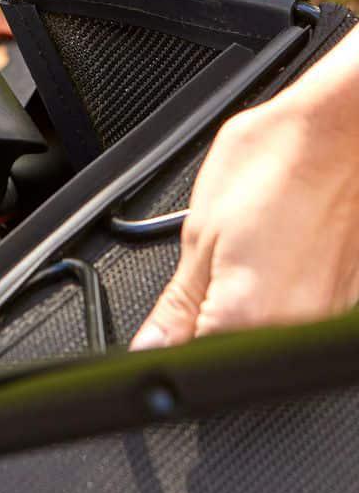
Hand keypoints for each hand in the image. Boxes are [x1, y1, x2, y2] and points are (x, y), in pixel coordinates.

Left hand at [132, 28, 358, 347]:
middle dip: (211, 313)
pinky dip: (283, 282)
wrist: (341, 129)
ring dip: (247, 296)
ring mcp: (325, 317)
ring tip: (256, 242)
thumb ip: (177, 303)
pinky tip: (283, 244)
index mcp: (245, 319)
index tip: (174, 309)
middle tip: (222, 254)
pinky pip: (300, 308)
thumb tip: (153, 347)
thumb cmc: (274, 164)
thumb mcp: (201, 232)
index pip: (192, 362)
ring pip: (266, 328)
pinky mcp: (347, 300)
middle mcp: (293, 329)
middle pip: (232, 348)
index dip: (174, 338)